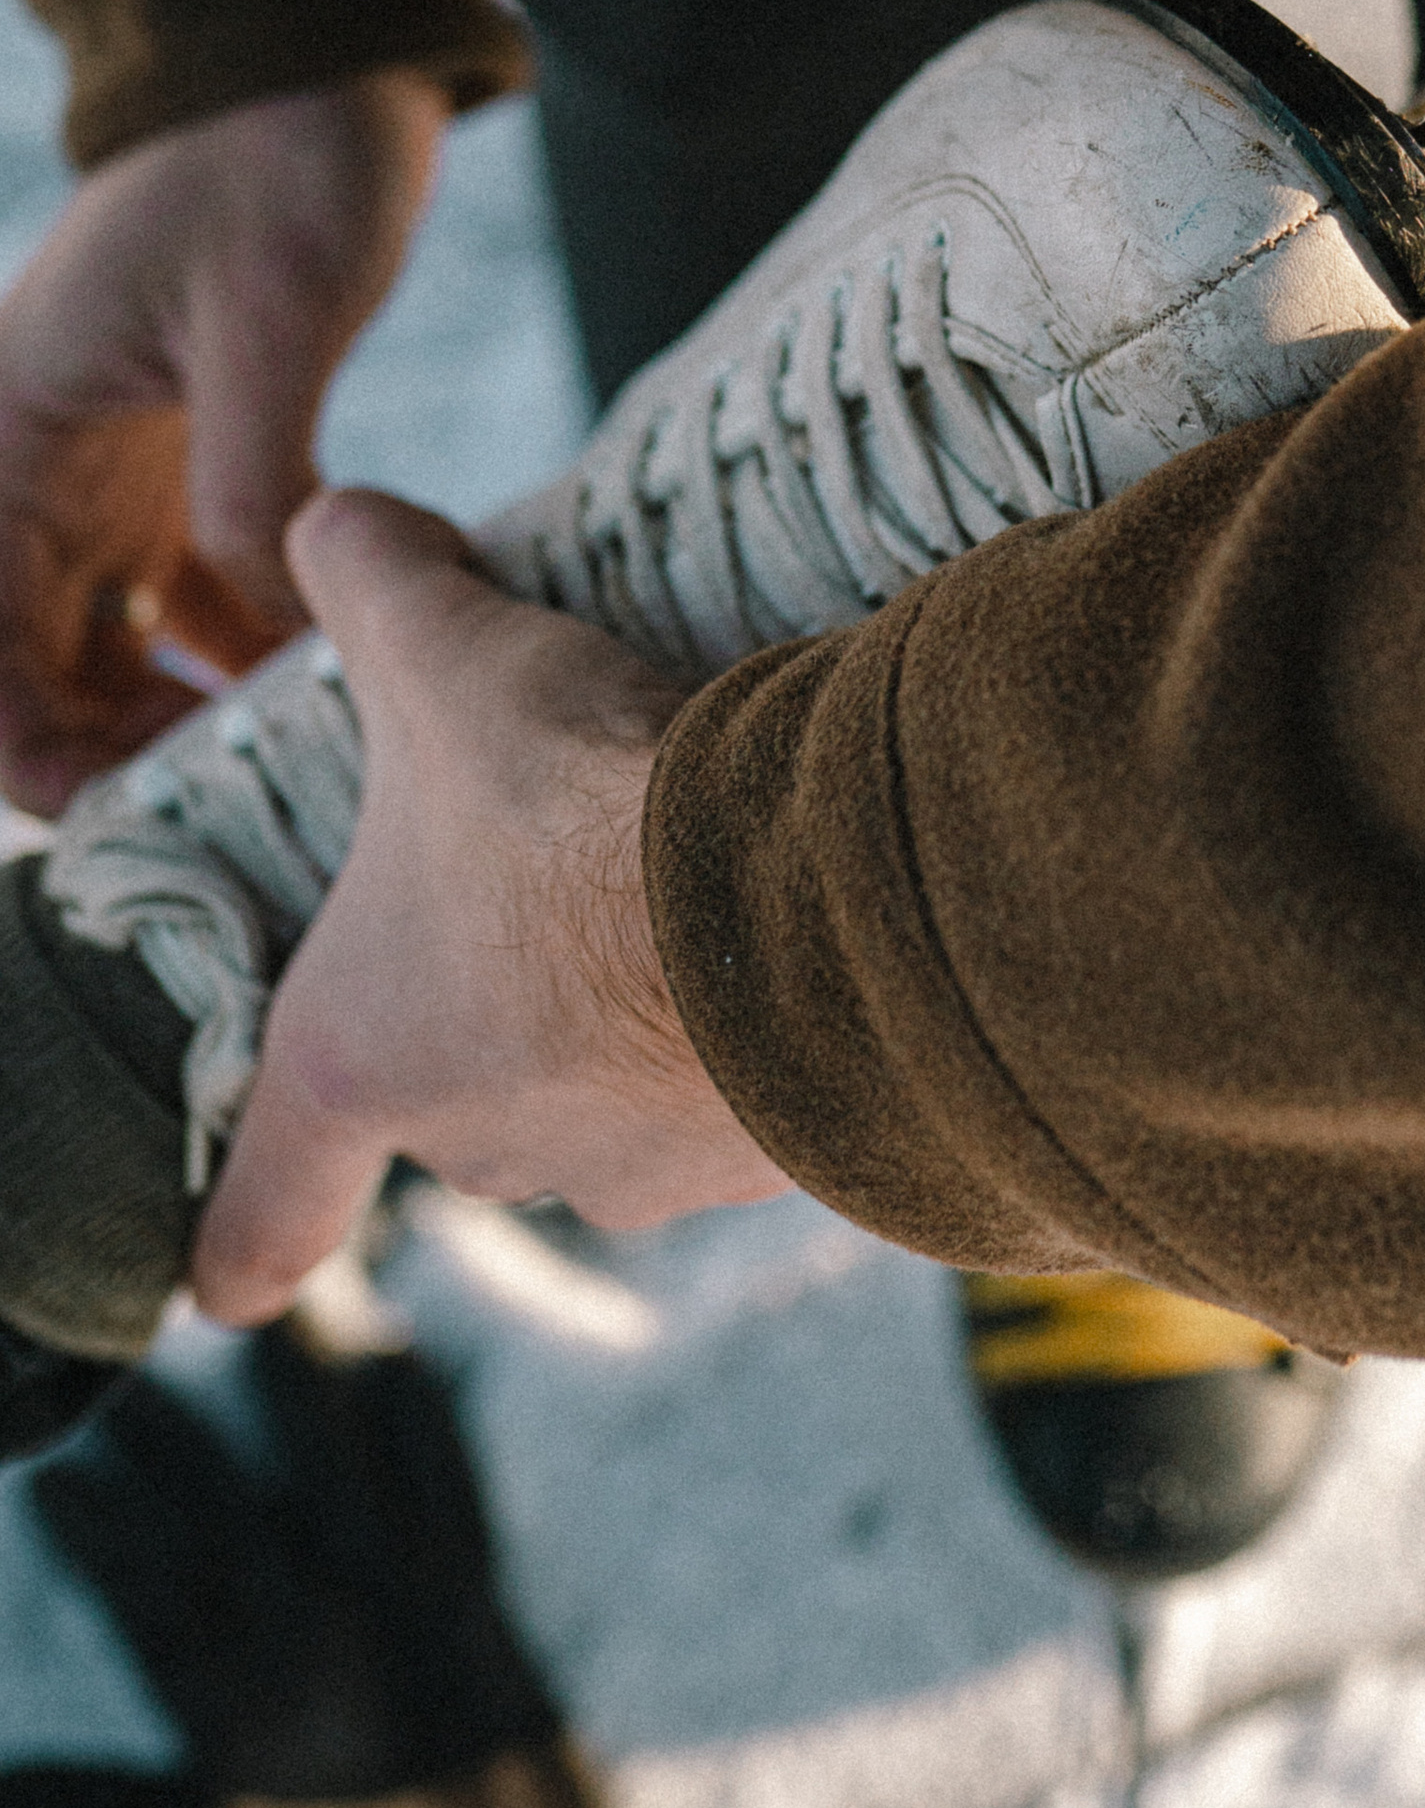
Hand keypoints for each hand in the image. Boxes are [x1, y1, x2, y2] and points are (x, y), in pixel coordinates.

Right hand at [0, 71, 448, 811]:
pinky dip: (243, 660)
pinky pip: (194, 607)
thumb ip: (253, 476)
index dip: (28, 749)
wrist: (326, 71)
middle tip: (238, 821)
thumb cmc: (280, 161)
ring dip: (177, 722)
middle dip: (114, 760)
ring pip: (110, 655)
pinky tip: (329, 696)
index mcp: (7, 436)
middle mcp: (38, 472)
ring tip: (290, 772)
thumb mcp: (270, 316)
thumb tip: (258, 629)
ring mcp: (115, 478)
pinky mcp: (194, 470)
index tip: (122, 819)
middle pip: (36, 673)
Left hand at [191, 489, 789, 1324]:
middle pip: (459, 1105)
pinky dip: (756, 1030)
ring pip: (609, 1101)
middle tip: (548, 889)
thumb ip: (366, 572)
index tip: (225, 1286)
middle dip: (496, 1012)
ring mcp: (638, 1169)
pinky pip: (742, 1098)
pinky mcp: (770, 1159)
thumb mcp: (450, 650)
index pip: (264, 1207)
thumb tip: (338, 521)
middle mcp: (492, 1145)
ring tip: (690, 896)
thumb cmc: (586, 800)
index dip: (239, 1246)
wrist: (815, 890)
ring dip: (634, 1020)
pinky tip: (791, 931)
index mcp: (364, 1055)